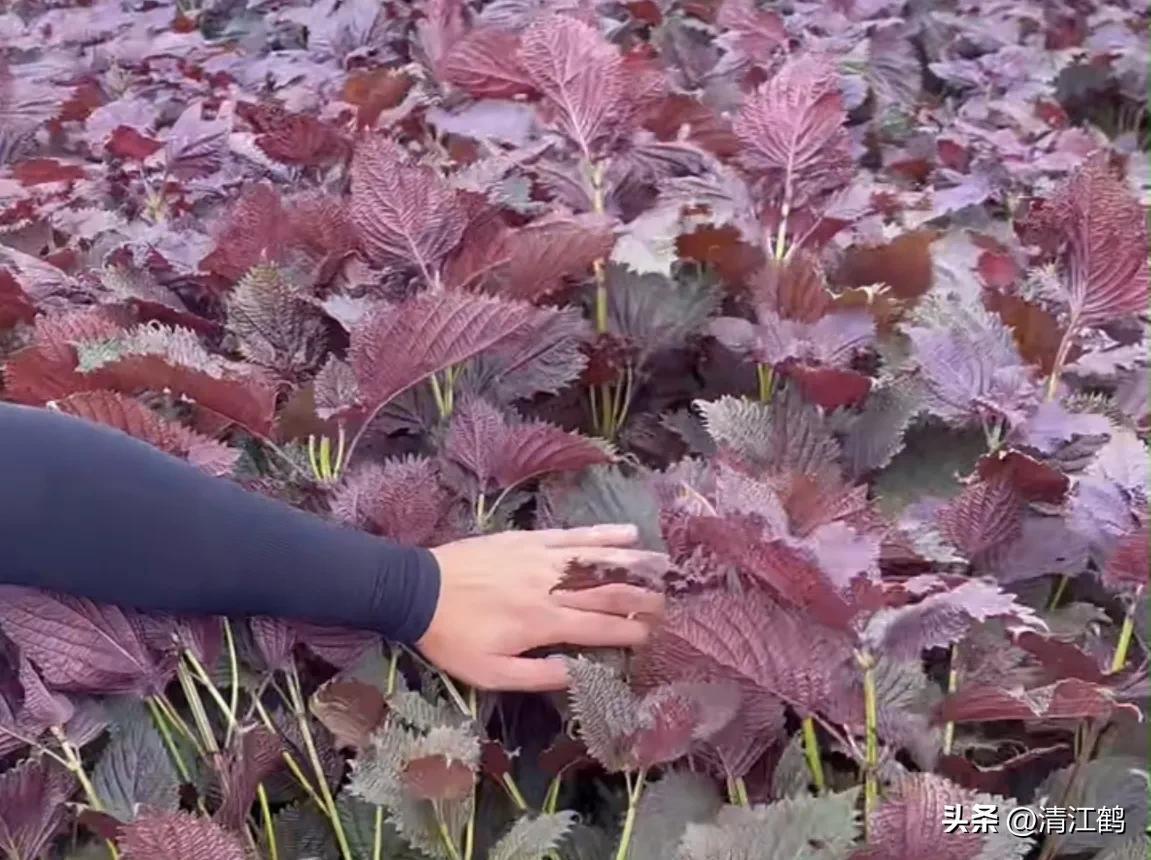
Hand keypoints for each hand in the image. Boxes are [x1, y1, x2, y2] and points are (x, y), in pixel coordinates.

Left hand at [418, 524, 665, 691]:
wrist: (416, 590)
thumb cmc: (452, 637)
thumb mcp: (489, 673)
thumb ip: (536, 675)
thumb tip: (576, 675)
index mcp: (543, 622)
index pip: (599, 627)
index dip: (629, 632)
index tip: (653, 635)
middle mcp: (550, 587)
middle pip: (606, 591)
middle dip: (641, 598)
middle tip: (668, 604)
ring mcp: (542, 558)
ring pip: (597, 559)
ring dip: (633, 563)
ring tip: (663, 566)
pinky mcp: (529, 539)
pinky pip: (573, 535)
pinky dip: (602, 534)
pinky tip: (626, 533)